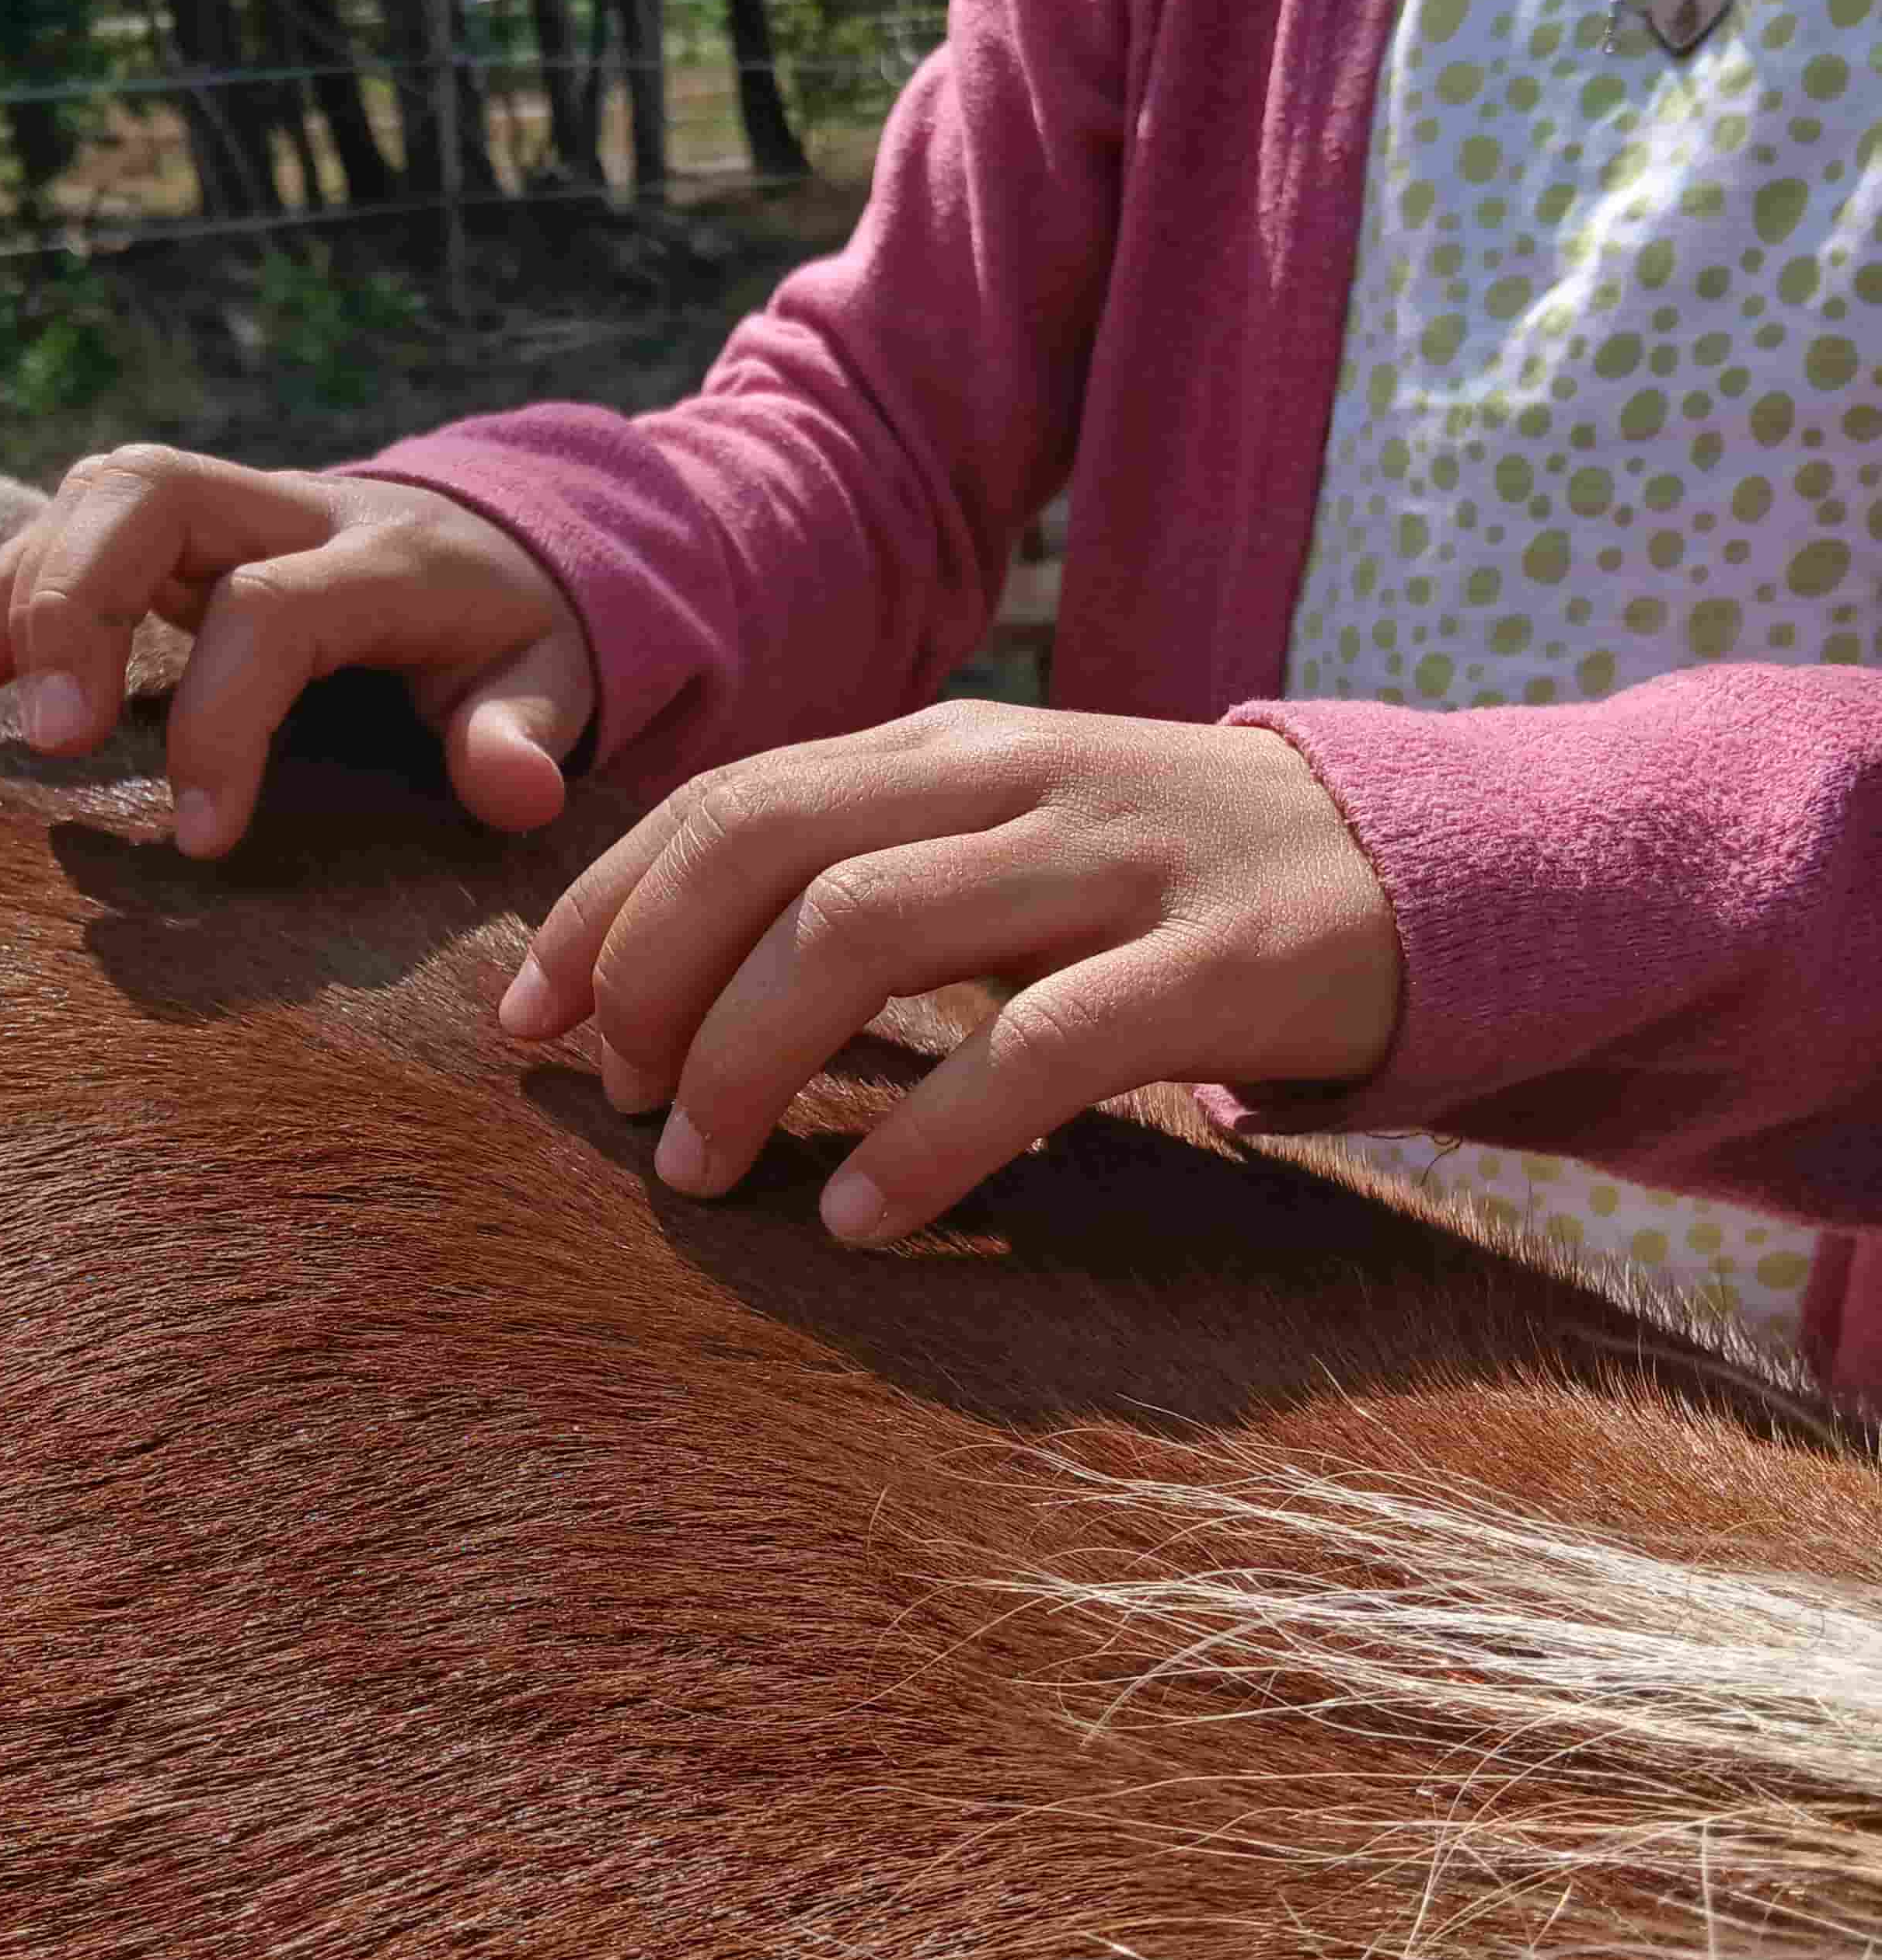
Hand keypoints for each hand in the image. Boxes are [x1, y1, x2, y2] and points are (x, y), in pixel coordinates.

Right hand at [0, 444, 594, 848]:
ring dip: (33, 581)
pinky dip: (17, 574)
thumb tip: (517, 794)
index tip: (199, 834)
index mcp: (389, 561)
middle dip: (81, 603)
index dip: (221, 718)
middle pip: (156, 495)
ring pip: (107, 486)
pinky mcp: (191, 520)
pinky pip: (82, 511)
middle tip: (60, 739)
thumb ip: (529, 736)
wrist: (512, 539)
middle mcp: (300, 509)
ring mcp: (237, 503)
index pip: (272, 611)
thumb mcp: (554, 685)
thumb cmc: (516, 634)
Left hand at [494, 701, 1401, 1243]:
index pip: (730, 798)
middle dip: (654, 978)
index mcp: (951, 745)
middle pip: (769, 847)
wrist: (1432, 861)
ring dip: (752, 1056)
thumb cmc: (1174, 880)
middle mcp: (1017, 779)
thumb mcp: (1012, 839)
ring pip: (869, 927)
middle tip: (611, 1105)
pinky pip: (1037, 1049)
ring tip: (700, 1170)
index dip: (608, 906)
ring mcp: (1119, 864)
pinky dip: (926, 1135)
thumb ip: (868, 873)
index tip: (526, 1021)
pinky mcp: (1219, 966)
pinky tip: (861, 1214)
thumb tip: (673, 981)